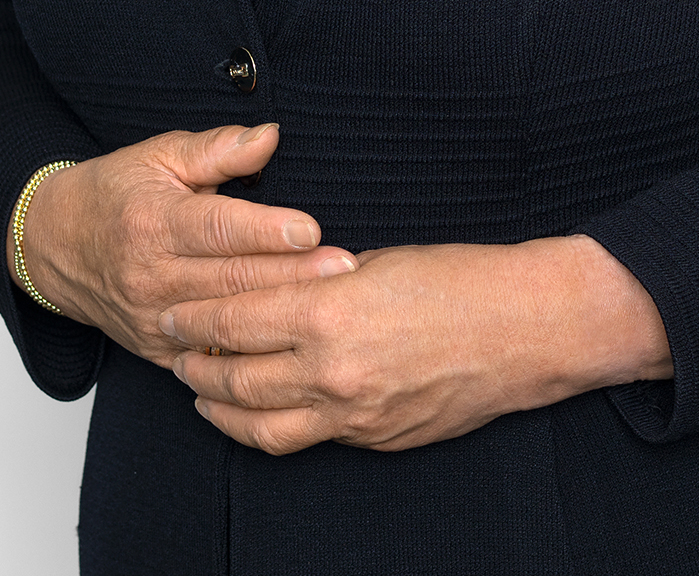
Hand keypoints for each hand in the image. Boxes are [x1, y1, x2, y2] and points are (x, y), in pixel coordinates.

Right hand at [13, 124, 355, 363]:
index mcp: (155, 221)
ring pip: (227, 321)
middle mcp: (152, 275)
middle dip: (293, 275)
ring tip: (333, 304)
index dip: (266, 229)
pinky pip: (210, 354)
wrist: (56, 247)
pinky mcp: (156, 349)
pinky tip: (293, 344)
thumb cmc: (116, 192)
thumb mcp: (160, 155)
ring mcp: (154, 319)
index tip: (311, 228)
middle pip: (232, 279)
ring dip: (282, 314)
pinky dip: (252, 351)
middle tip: (344, 268)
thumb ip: (218, 149)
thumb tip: (270, 136)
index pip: (218, 227)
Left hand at [163, 234, 671, 453]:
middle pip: (234, 374)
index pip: (236, 317)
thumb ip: (322, 279)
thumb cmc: (462, 280)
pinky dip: (267, 425)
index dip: (195, 315)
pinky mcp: (372, 438)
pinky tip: (257, 410)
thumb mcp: (380, 260)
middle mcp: (332, 368)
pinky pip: (302, 438)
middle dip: (194, 360)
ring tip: (201, 386)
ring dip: (220, 404)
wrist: (526, 330)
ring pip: (258, 421)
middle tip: (173, 346)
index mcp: (330, 309)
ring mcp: (352, 413)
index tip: (172, 307)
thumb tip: (282, 286)